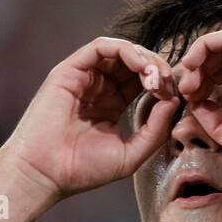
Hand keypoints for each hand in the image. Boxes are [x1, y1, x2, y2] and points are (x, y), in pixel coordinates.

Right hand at [2, 37, 180, 199]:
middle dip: (157, 68)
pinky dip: (125, 50)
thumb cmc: (82, 170)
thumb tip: (175, 100)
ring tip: (155, 76)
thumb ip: (155, 129)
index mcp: (110, 105)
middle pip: (134, 63)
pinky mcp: (69, 70)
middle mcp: (97, 88)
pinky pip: (101, 47)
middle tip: (168, 83)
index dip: (162, 84)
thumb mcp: (131, 154)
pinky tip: (140, 67)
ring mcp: (83, 77)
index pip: (141, 82)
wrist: (45, 174)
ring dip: (144, 58)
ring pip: (121, 51)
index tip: (175, 97)